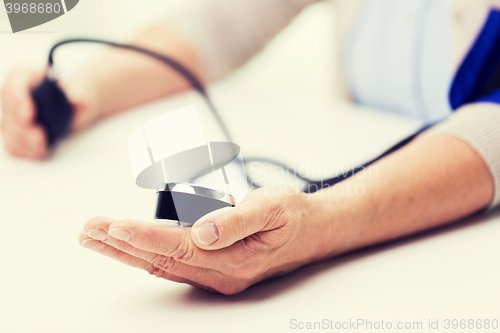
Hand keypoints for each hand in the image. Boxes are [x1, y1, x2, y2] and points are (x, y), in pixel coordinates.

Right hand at [0, 69, 98, 158]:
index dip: (18, 100)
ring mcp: (11, 119)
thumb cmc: (71, 95)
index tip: (29, 115)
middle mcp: (13, 98)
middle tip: (40, 135)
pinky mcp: (15, 135)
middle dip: (22, 127)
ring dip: (26, 142)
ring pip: (10, 133)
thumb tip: (80, 100)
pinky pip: (14, 147)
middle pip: (9, 113)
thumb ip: (79, 95)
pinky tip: (42, 150)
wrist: (73, 108)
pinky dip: (28, 151)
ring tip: (43, 145)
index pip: (14, 86)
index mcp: (25, 79)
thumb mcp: (80, 91)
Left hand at [78, 186, 332, 294]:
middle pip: (160, 259)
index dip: (143, 237)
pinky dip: (146, 254)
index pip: (177, 248)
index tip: (113, 226)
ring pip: (161, 263)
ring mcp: (217, 274)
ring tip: (98, 237)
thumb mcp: (272, 207)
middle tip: (90, 230)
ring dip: (127, 250)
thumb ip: (237, 219)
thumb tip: (203, 230)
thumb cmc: (293, 215)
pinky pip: (172, 264)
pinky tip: (130, 249)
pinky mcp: (215, 268)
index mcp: (233, 259)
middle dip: (122, 244)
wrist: (313, 230)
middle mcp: (220, 273)